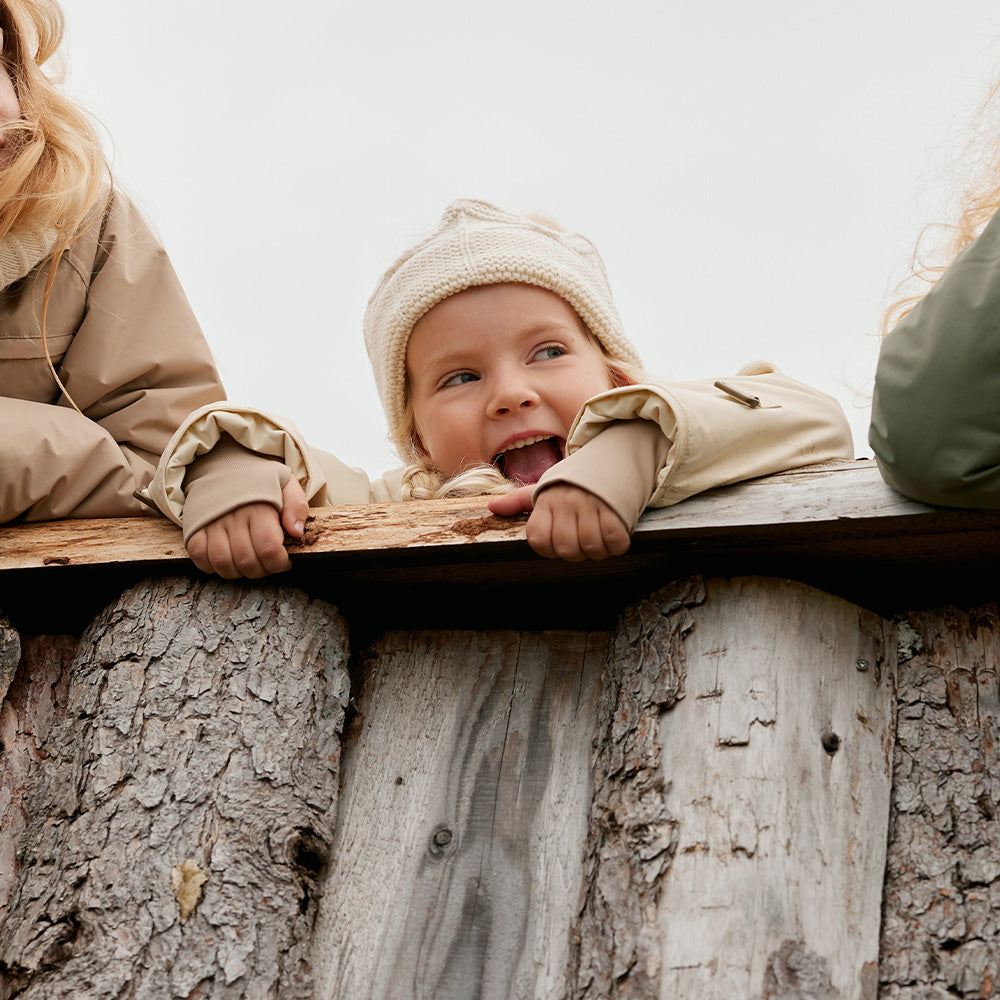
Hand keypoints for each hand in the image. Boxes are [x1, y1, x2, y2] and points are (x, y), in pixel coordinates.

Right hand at [186, 477, 308, 578]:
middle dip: (263, 570)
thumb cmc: (259, 479)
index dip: (279, 563)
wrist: (223, 463)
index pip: (268, 548)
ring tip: (249, 563)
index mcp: (259, 507)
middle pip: (247, 561)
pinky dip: (212, 566)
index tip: (285, 561)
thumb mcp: (287, 484)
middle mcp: (233, 516)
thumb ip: (297, 506)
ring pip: (223, 563)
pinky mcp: (194, 526)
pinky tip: (227, 559)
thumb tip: (296, 532)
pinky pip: (199, 556)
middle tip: (268, 564)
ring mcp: (211, 522)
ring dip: (239, 572)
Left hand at [489, 483, 630, 560]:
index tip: (557, 541)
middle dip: (575, 553)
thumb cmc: (572, 481)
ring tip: (598, 539)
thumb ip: (519, 501)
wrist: (610, 456)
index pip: (537, 539)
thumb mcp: (544, 488)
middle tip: (582, 542)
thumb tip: (492, 507)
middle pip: (565, 549)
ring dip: (597, 551)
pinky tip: (613, 534)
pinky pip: (615, 541)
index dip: (547, 549)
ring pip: (591, 547)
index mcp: (546, 500)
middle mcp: (566, 502)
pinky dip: (616, 545)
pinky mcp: (616, 508)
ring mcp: (592, 505)